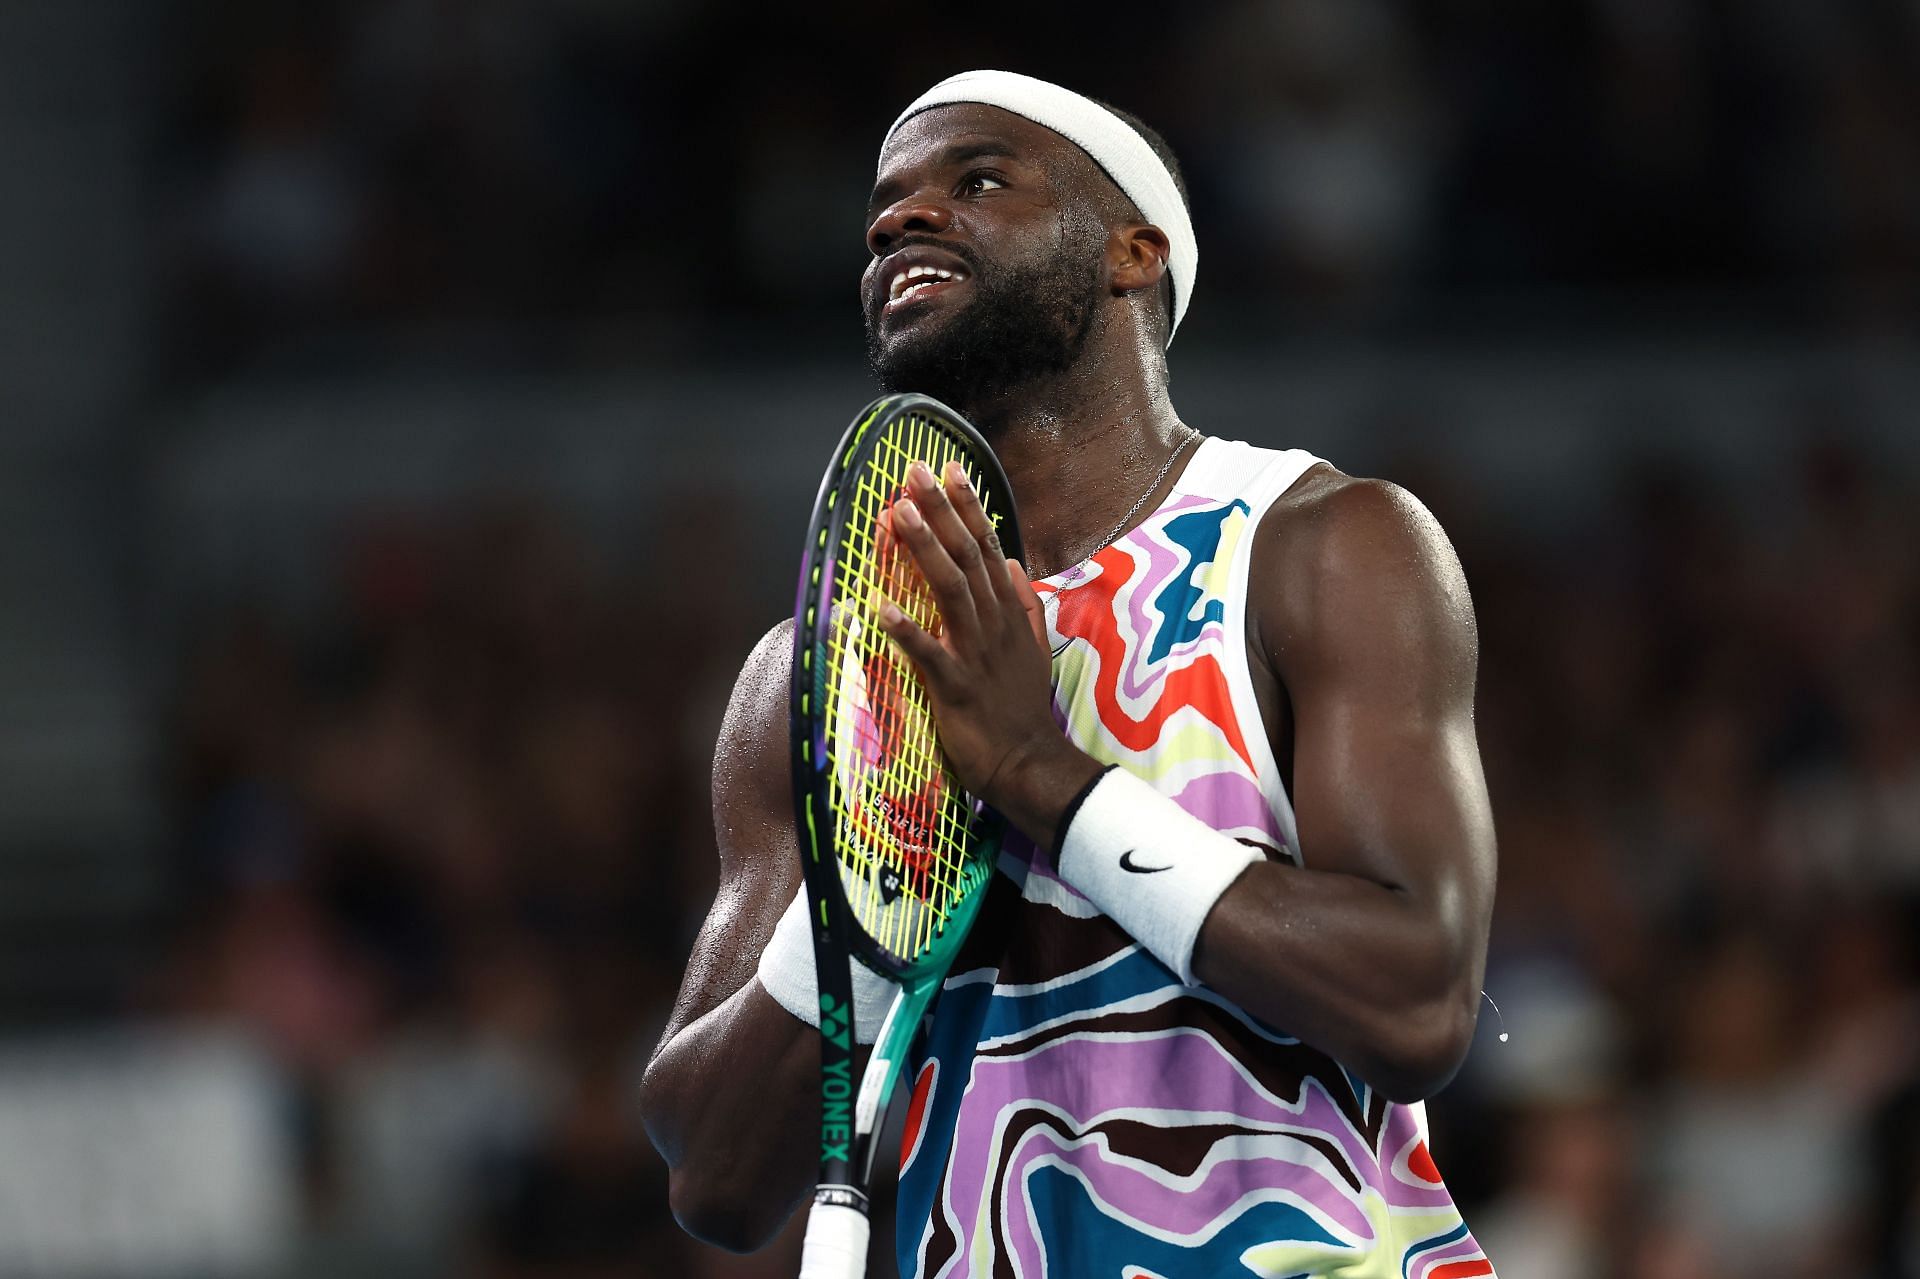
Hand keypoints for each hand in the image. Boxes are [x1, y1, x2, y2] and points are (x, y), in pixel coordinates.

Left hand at [875, 460, 1076, 818]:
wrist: (1028, 764)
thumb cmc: (1021, 709)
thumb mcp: (1034, 647)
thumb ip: (1025, 603)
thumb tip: (1014, 562)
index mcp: (1008, 613)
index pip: (988, 548)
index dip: (968, 507)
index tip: (949, 469)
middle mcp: (993, 625)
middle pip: (967, 557)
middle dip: (941, 512)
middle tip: (915, 472)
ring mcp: (976, 654)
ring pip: (951, 592)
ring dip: (925, 550)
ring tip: (900, 514)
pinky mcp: (957, 688)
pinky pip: (929, 655)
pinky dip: (908, 631)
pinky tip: (882, 608)